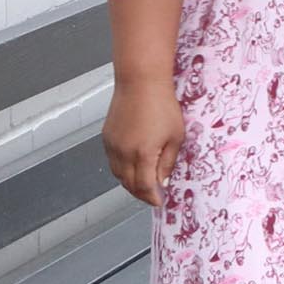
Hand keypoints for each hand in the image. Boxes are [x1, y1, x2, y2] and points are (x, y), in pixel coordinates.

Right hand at [103, 77, 183, 207]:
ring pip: (118, 175)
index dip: (152, 198)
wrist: (140, 82)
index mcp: (143, 154)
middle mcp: (124, 153)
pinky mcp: (107, 137)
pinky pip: (112, 161)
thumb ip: (168, 162)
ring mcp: (112, 145)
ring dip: (130, 183)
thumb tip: (163, 180)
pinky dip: (121, 170)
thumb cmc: (162, 104)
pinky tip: (132, 166)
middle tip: (152, 196)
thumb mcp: (175, 136)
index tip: (159, 201)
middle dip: (141, 194)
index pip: (144, 187)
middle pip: (129, 184)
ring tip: (143, 184)